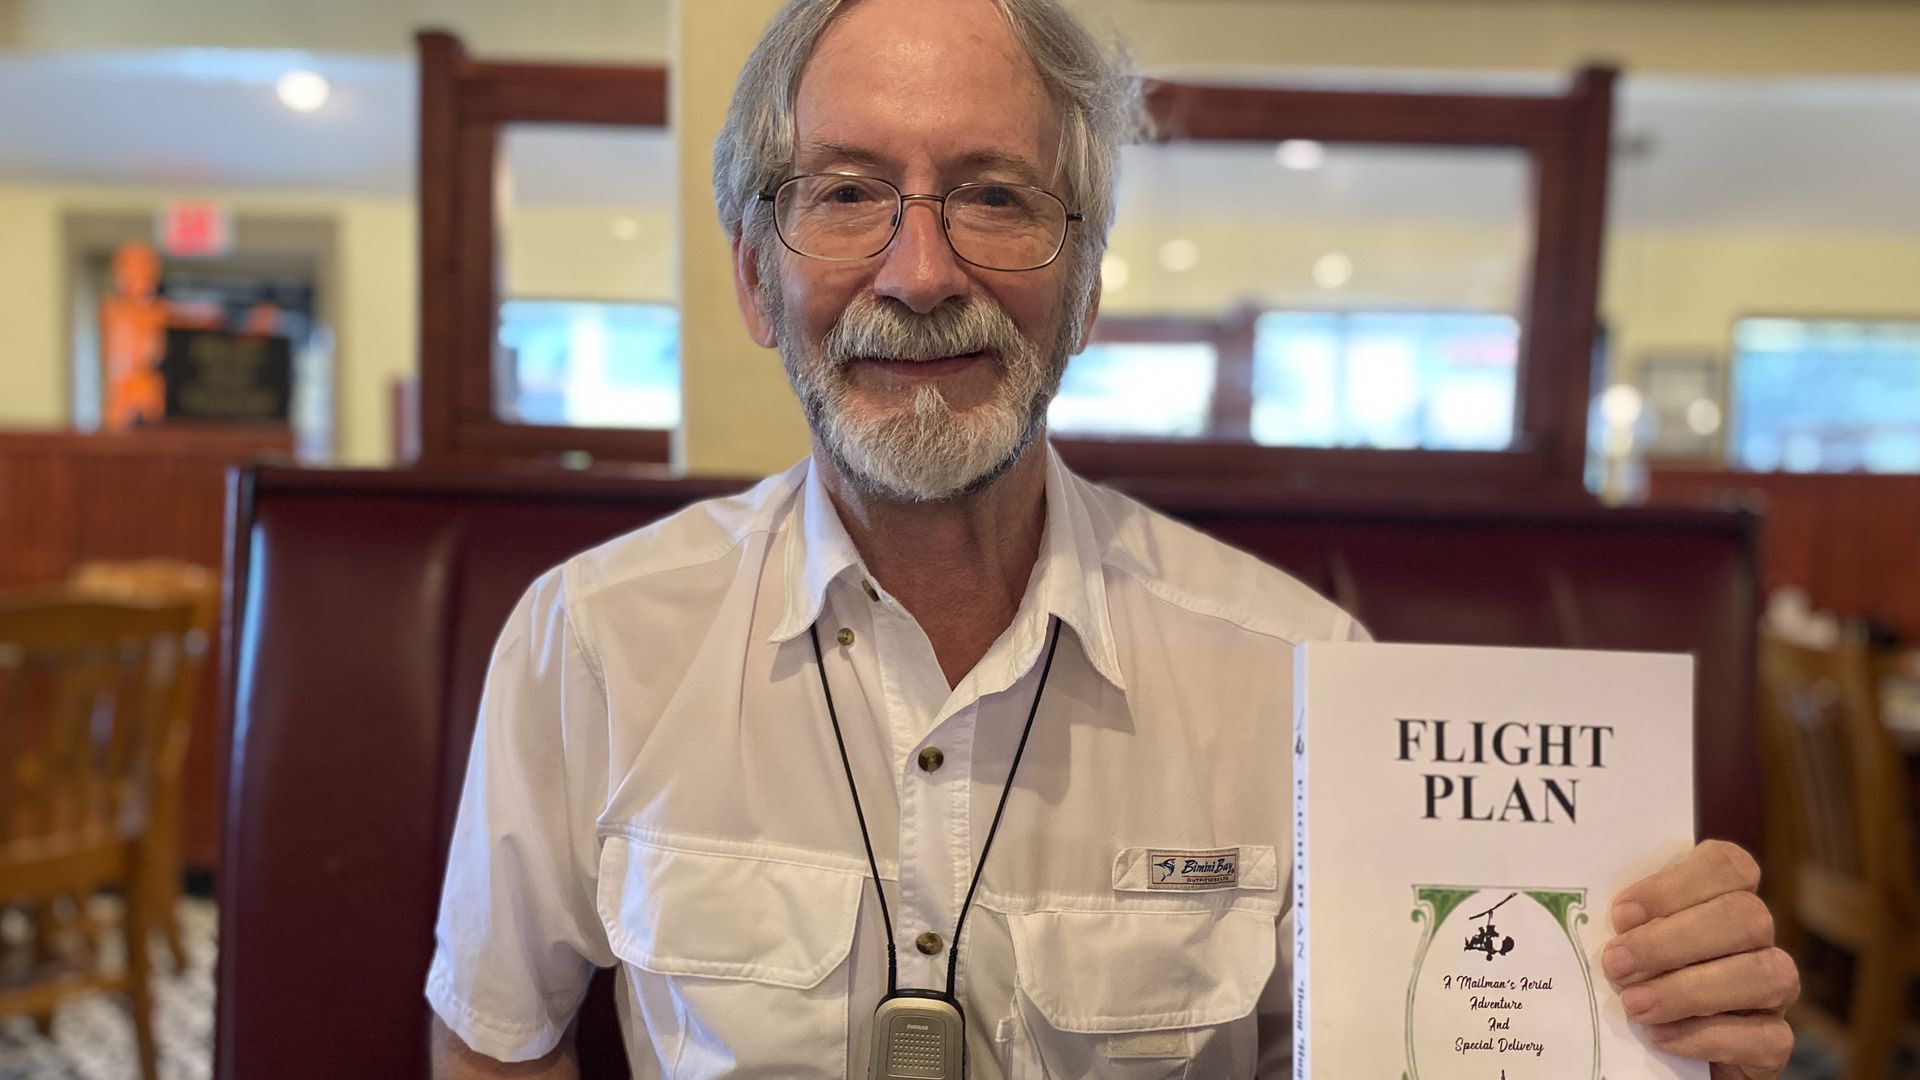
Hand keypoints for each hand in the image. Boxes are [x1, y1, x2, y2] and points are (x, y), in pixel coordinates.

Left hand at [1604, 840, 1798, 1078]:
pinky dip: (1707, 1036)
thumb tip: (1593, 922)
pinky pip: (1767, 1036)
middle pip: (1746, 917)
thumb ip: (1624, 923)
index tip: (1621, 914)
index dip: (1674, 885)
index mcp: (1724, 894)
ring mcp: (1775, 988)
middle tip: (1616, 965)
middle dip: (1671, 942)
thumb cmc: (1634, 973)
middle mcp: (1757, 936)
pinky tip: (1661, 1036)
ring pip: (1767, 974)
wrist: (1653, 1044)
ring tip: (1634, 1004)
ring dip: (1690, 991)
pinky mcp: (1775, 1040)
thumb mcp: (1626, 938)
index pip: (1726, 865)